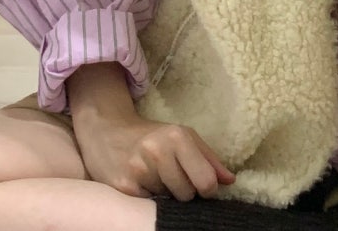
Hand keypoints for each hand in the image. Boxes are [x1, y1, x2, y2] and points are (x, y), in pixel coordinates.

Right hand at [74, 110, 235, 200]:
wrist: (107, 131)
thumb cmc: (152, 136)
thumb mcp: (183, 137)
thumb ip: (208, 158)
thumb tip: (230, 181)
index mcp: (178, 137)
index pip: (205, 181)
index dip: (207, 190)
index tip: (201, 186)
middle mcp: (158, 151)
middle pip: (187, 195)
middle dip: (184, 192)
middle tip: (172, 178)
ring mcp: (139, 170)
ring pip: (167, 202)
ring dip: (165, 195)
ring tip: (155, 178)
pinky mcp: (124, 187)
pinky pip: (148, 206)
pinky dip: (149, 199)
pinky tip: (143, 184)